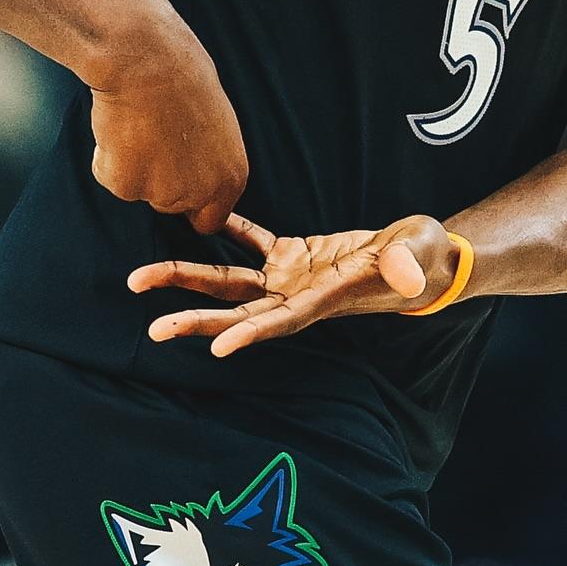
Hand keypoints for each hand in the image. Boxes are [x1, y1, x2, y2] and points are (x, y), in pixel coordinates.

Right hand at [88, 0, 248, 233]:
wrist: (147, 57)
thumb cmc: (183, 74)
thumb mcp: (217, 123)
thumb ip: (209, 158)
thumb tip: (194, 171)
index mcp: (231, 177)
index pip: (210, 219)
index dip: (191, 204)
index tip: (177, 185)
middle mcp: (200, 193)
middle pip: (169, 205)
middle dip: (158, 178)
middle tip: (154, 134)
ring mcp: (161, 192)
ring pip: (138, 190)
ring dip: (132, 166)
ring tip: (138, 123)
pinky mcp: (125, 185)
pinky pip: (109, 175)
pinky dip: (106, 156)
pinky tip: (118, 125)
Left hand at [128, 212, 459, 357]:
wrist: (424, 256)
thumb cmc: (426, 259)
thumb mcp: (420, 255)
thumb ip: (408, 264)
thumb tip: (404, 274)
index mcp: (326, 301)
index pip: (283, 320)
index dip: (252, 332)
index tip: (218, 347)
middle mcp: (298, 296)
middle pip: (238, 310)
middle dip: (196, 318)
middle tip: (152, 329)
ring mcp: (292, 277)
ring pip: (230, 280)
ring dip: (187, 279)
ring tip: (140, 282)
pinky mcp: (294, 253)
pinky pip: (252, 240)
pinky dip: (227, 231)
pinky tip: (199, 219)